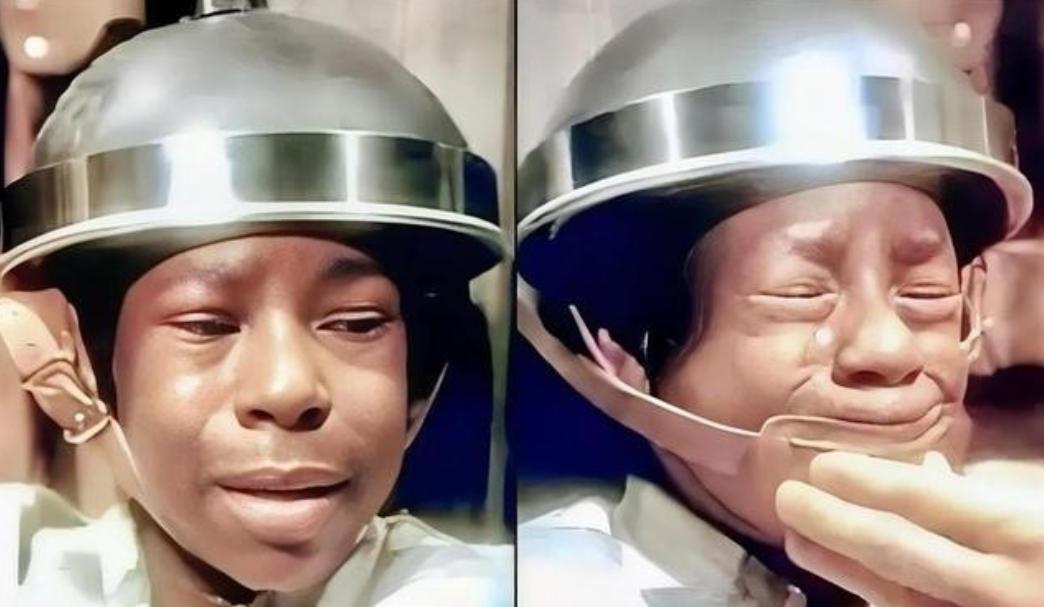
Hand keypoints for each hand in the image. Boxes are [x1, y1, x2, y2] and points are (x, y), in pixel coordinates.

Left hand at [776, 451, 1043, 606]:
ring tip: (800, 541)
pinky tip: (858, 589)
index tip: (822, 466)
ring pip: (900, 600)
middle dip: (835, 524)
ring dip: (844, 571)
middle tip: (786, 498)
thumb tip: (935, 476)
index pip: (932, 504)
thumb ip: (1003, 493)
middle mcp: (1006, 591)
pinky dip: (886, 605)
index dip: (870, 482)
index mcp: (1032, 538)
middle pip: (900, 554)